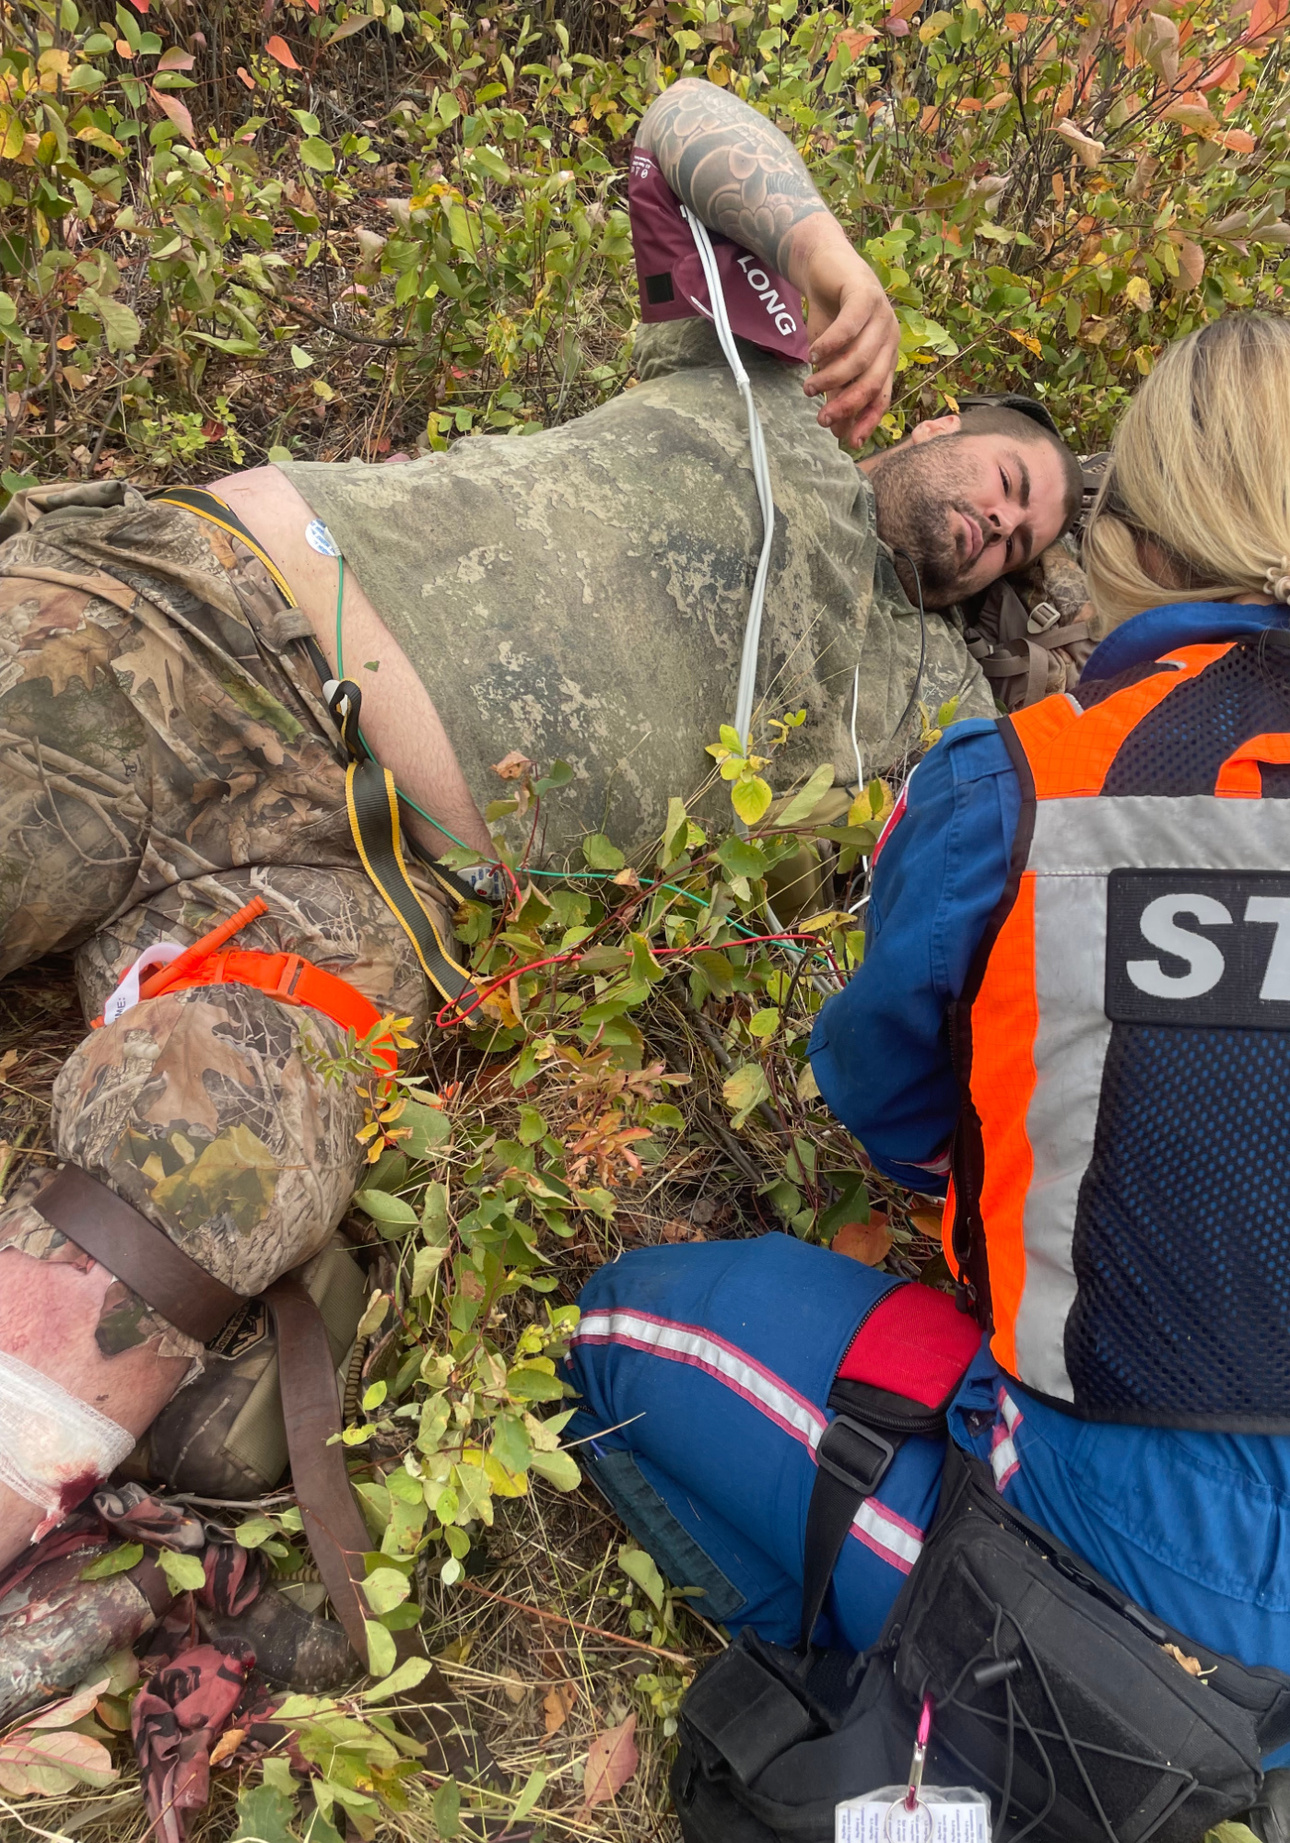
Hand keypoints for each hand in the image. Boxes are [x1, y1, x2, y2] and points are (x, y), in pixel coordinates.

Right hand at [791, 220, 898, 447]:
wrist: (823, 266)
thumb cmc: (829, 315)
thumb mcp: (830, 360)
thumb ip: (836, 390)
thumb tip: (834, 428)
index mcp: (886, 356)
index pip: (882, 395)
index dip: (868, 420)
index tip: (849, 442)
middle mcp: (889, 337)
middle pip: (872, 380)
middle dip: (847, 404)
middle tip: (822, 418)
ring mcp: (881, 314)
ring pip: (860, 357)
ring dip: (832, 377)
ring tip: (809, 387)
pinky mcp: (865, 294)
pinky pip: (849, 326)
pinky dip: (831, 344)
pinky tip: (812, 354)